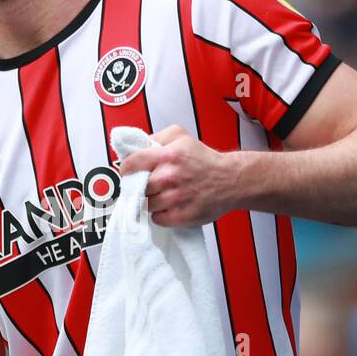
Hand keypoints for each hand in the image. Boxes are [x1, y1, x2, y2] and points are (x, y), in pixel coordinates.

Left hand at [116, 124, 233, 226]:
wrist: (230, 180)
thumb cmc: (203, 159)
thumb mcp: (180, 136)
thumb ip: (156, 138)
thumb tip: (134, 148)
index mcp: (168, 155)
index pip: (132, 164)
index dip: (126, 170)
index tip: (129, 173)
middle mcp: (170, 177)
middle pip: (138, 187)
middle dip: (141, 186)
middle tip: (150, 184)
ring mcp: (176, 199)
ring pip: (146, 205)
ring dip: (151, 201)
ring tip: (163, 195)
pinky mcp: (182, 217)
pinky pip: (157, 219)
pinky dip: (160, 214)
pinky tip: (170, 206)